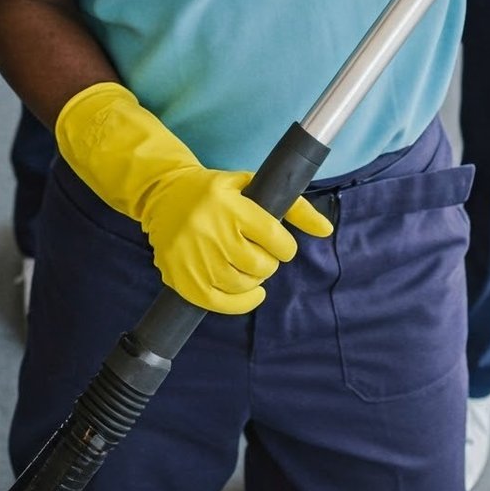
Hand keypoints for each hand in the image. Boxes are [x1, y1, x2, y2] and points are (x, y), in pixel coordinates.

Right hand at [57, 82, 330, 314]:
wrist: (161, 194)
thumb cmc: (214, 191)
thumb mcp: (251, 186)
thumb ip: (293, 206)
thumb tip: (327, 230)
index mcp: (230, 205)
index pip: (277, 241)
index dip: (283, 246)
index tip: (276, 242)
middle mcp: (211, 231)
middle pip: (262, 266)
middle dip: (267, 261)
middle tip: (255, 250)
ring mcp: (195, 257)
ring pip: (244, 286)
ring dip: (253, 279)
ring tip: (243, 263)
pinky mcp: (183, 278)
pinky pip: (222, 304)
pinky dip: (241, 302)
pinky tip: (245, 291)